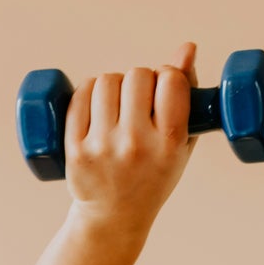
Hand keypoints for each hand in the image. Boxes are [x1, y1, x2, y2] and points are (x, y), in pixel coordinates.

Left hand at [65, 42, 200, 238]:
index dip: (168, 75)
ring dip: (114, 84)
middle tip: (139, 99)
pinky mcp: (76, 148)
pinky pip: (81, 95)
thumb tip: (187, 47)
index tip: (165, 86)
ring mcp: (103, 146)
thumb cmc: (154, 174)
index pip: (170, 80)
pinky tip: (98, 104)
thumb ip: (187, 94)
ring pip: (107, 80)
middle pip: (137, 75)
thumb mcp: (181, 143)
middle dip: (140, 80)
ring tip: (118, 103)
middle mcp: (136, 144)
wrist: (115, 216)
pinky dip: (90, 91)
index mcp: (170, 144)